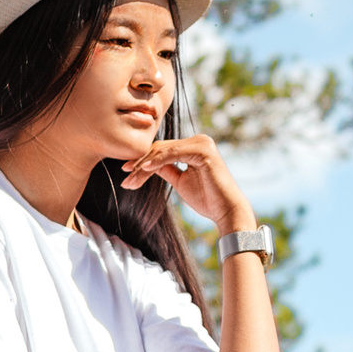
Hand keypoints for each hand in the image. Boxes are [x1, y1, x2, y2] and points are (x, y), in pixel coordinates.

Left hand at [119, 134, 253, 230]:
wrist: (227, 211)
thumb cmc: (208, 199)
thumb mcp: (180, 181)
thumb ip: (166, 169)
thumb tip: (147, 164)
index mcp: (195, 146)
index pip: (163, 150)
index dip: (143, 160)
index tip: (126, 171)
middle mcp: (199, 140)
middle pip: (161, 148)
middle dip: (140, 163)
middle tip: (125, 177)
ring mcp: (202, 143)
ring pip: (164, 151)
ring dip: (144, 165)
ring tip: (130, 179)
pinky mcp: (203, 150)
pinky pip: (173, 153)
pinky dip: (157, 161)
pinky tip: (143, 169)